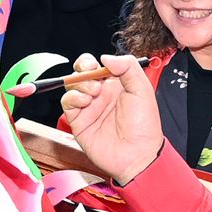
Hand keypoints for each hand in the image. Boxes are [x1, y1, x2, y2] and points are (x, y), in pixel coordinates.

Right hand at [55, 53, 164, 186]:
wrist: (137, 154)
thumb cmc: (144, 125)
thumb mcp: (142, 89)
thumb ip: (127, 66)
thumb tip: (106, 57)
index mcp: (116, 84)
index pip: (97, 65)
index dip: (92, 62)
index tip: (96, 65)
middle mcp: (101, 94)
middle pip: (81, 72)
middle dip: (82, 68)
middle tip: (90, 74)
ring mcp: (89, 107)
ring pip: (72, 85)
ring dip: (80, 84)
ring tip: (93, 93)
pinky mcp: (78, 121)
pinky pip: (67, 102)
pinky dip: (73, 97)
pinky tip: (85, 101)